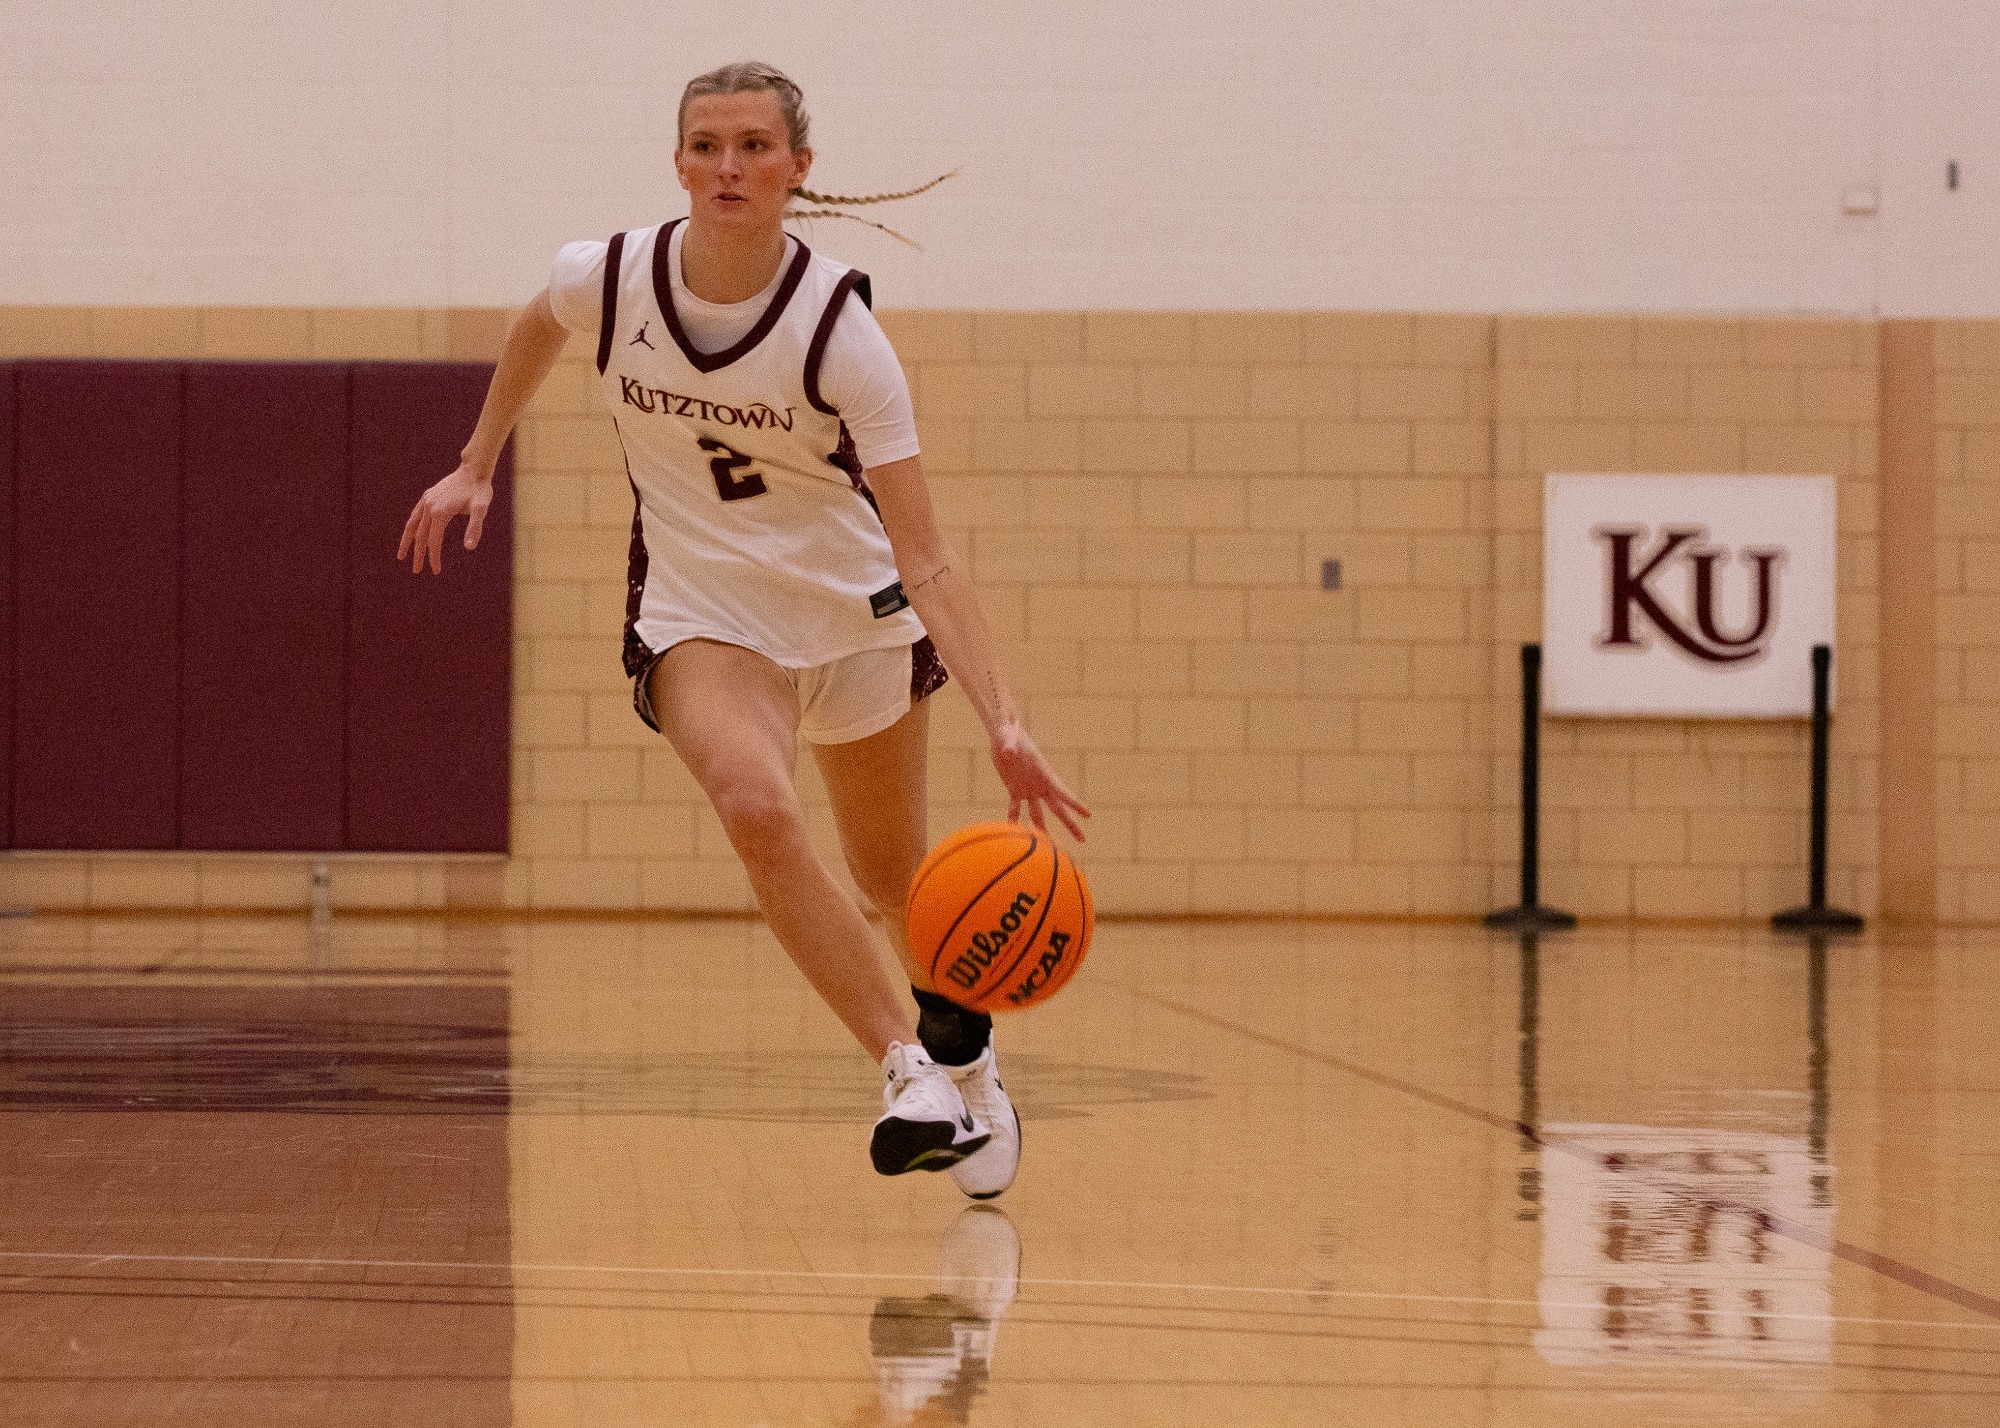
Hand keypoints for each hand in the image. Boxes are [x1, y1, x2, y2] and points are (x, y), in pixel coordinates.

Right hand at [397, 464, 493, 573]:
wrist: (474, 470)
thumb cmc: (480, 491)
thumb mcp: (481, 509)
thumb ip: (475, 528)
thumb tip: (469, 547)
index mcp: (440, 512)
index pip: (434, 541)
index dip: (434, 557)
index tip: (435, 571)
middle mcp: (429, 507)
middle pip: (421, 536)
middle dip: (419, 555)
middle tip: (417, 571)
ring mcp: (427, 500)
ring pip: (413, 525)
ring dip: (407, 541)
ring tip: (401, 556)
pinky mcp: (428, 496)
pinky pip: (416, 514)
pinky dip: (412, 527)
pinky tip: (412, 534)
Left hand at [990, 721, 1090, 841]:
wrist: (1003, 733)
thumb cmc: (1009, 732)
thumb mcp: (1009, 738)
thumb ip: (1009, 746)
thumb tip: (1007, 752)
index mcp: (1044, 773)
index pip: (1063, 792)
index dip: (1075, 804)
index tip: (1088, 815)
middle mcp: (1040, 784)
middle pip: (1058, 808)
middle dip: (1070, 824)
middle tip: (1083, 840)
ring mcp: (1028, 788)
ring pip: (1038, 813)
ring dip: (1042, 828)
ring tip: (1048, 846)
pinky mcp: (1014, 788)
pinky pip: (1015, 808)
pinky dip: (1014, 818)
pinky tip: (1015, 832)